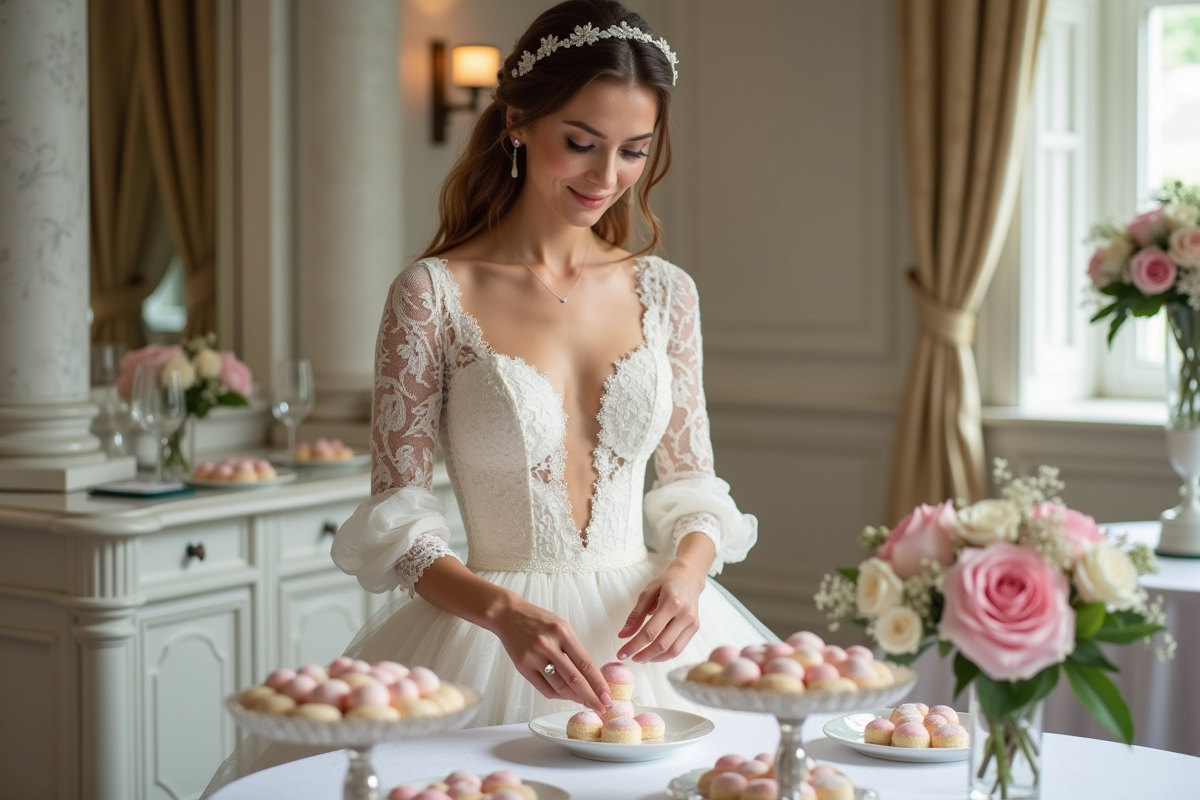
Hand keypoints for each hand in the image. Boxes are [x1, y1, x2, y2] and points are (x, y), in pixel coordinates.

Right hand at [491, 596, 611, 712]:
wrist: (507, 615)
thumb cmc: (538, 620)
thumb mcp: (562, 626)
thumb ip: (574, 649)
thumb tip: (590, 676)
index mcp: (563, 632)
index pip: (586, 663)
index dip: (598, 683)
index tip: (607, 695)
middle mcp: (548, 645)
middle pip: (574, 678)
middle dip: (590, 697)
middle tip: (601, 708)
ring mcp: (534, 657)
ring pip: (559, 686)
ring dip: (574, 697)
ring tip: (584, 701)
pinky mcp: (523, 667)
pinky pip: (544, 688)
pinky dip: (557, 695)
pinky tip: (566, 696)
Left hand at [616, 558, 706, 662]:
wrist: (689, 577)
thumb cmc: (666, 583)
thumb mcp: (647, 592)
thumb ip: (635, 615)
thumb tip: (623, 635)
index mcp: (671, 603)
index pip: (650, 632)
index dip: (634, 645)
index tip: (621, 653)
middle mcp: (684, 615)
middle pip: (662, 644)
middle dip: (643, 655)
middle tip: (629, 657)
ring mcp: (692, 623)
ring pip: (672, 651)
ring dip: (654, 658)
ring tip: (640, 658)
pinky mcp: (695, 628)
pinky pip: (679, 648)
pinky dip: (665, 655)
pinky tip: (653, 654)